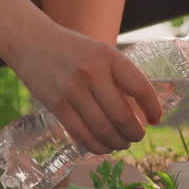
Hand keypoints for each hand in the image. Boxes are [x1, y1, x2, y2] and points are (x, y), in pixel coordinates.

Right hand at [0, 0, 162, 154]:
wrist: (32, 41)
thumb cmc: (73, 49)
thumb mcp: (100, 52)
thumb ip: (118, 77)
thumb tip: (141, 111)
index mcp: (109, 56)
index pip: (140, 88)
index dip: (153, 108)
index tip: (156, 120)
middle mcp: (92, 72)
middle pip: (122, 116)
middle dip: (135, 133)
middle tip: (137, 137)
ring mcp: (72, 90)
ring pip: (103, 129)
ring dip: (118, 143)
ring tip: (122, 143)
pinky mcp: (56, 105)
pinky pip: (82, 134)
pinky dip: (97, 146)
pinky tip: (103, 147)